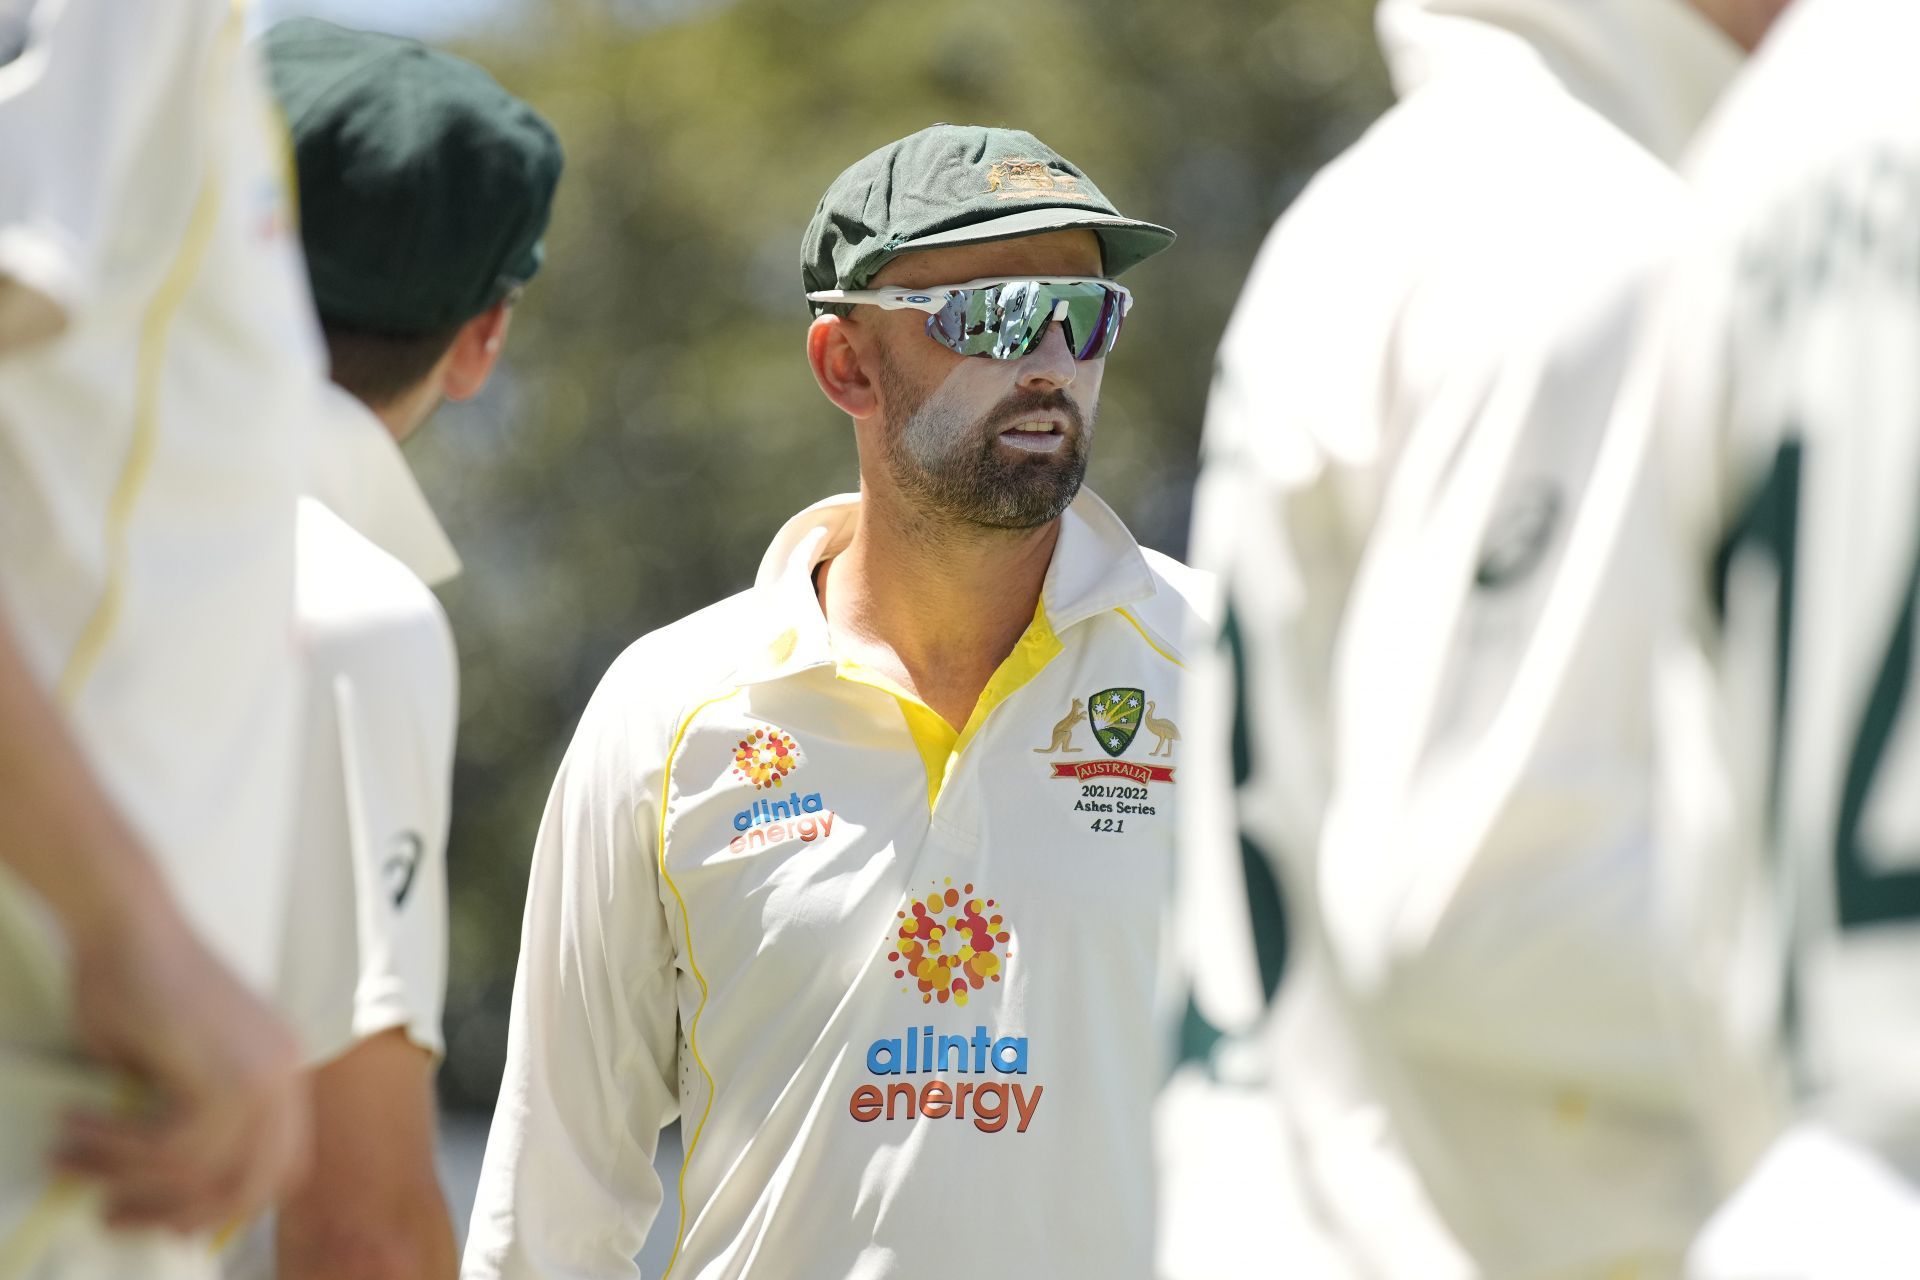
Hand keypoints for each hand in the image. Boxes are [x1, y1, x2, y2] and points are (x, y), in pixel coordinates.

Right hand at [50, 894, 309, 1233]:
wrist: (125, 924)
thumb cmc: (135, 984)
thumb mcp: (168, 1067)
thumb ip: (182, 1119)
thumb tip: (164, 1193)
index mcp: (283, 1068)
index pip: (278, 1164)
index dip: (225, 1203)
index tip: (168, 1222)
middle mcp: (286, 1071)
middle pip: (255, 1182)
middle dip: (180, 1212)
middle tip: (113, 1215)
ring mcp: (264, 1071)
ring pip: (201, 1170)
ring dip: (123, 1172)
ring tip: (69, 1154)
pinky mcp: (227, 1071)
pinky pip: (170, 1147)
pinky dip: (114, 1146)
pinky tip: (74, 1126)